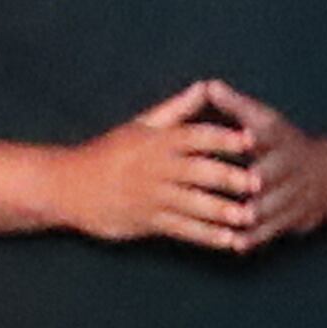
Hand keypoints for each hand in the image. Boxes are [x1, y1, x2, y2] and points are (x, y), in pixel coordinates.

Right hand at [55, 81, 258, 250]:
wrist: (68, 186)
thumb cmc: (108, 152)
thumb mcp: (140, 124)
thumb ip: (178, 109)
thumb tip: (207, 86)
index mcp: (157, 142)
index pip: (195, 136)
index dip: (224, 138)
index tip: (251, 140)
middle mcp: (155, 168)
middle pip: (197, 172)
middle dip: (228, 178)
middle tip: (259, 183)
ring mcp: (150, 196)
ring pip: (191, 204)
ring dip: (221, 212)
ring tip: (249, 217)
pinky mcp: (147, 221)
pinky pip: (181, 229)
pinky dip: (206, 236)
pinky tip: (229, 241)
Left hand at [200, 83, 326, 244]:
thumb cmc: (282, 145)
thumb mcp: (264, 121)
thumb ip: (235, 107)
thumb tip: (208, 85)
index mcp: (279, 138)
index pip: (270, 131)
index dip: (259, 134)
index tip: (248, 138)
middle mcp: (289, 164)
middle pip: (275, 172)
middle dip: (261, 179)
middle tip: (246, 186)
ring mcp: (294, 193)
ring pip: (275, 204)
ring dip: (256, 213)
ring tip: (231, 220)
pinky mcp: (294, 217)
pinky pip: (275, 229)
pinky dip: (257, 237)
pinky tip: (235, 244)